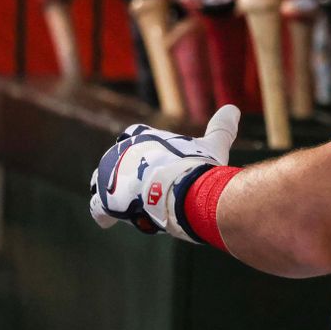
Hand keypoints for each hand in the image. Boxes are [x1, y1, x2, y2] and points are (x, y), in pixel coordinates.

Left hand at [89, 104, 239, 241]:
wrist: (181, 189)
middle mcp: (121, 151)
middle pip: (118, 161)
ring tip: (129, 206)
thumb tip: (233, 108)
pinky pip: (97, 208)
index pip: (135, 135)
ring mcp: (110, 175)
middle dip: (128, 173)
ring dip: (115, 193)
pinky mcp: (106, 199)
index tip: (153, 161)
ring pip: (105, 182)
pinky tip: (109, 221)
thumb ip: (221, 127)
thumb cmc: (197, 166)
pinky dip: (103, 215)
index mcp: (143, 136)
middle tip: (145, 189)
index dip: (144, 149)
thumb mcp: (213, 144)